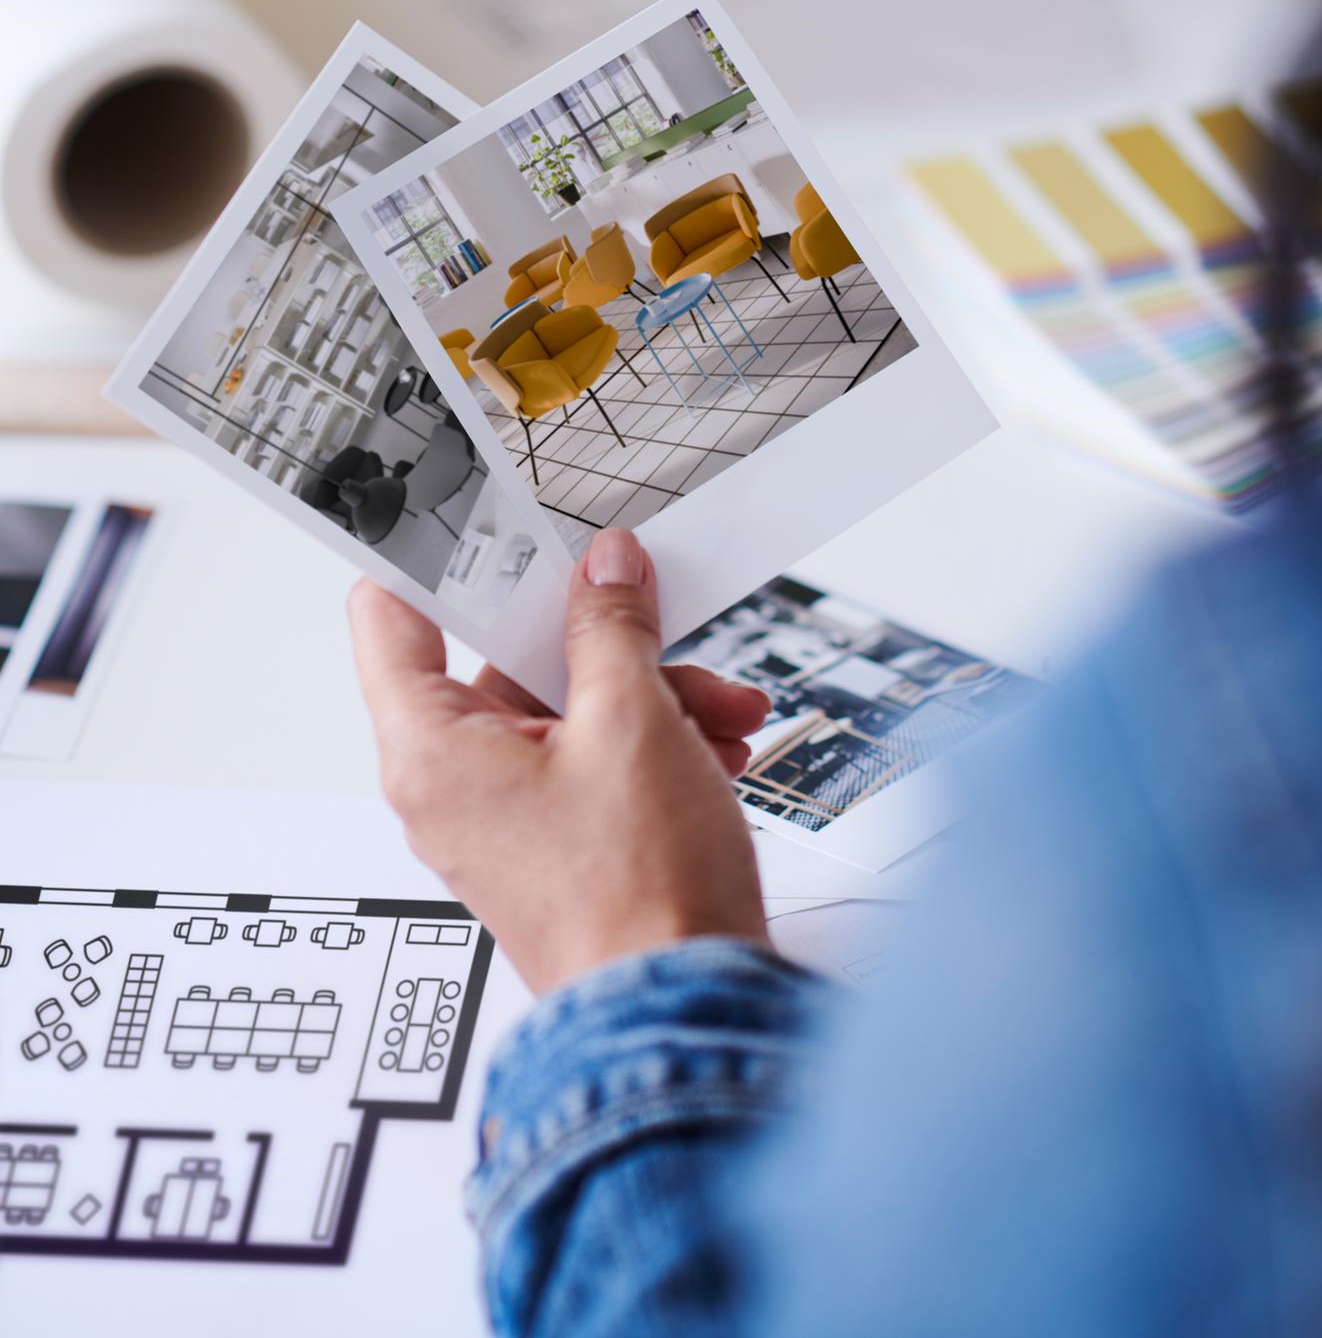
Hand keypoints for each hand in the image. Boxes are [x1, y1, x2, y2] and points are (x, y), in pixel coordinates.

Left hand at [349, 528, 771, 994]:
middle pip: (508, 662)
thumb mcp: (632, 722)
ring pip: (565, 711)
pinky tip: (715, 748)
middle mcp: (453, 786)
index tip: (480, 515)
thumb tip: (605, 571)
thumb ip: (611, 628)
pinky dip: (652, 743)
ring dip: (649, 694)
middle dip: (603, 641)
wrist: (684, 1014)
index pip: (391, 618)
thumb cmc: (637, 900)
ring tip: (721, 709)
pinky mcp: (557, 845)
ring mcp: (506, 819)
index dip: (436, 558)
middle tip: (657, 623)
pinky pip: (592, 760)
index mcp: (432, 750)